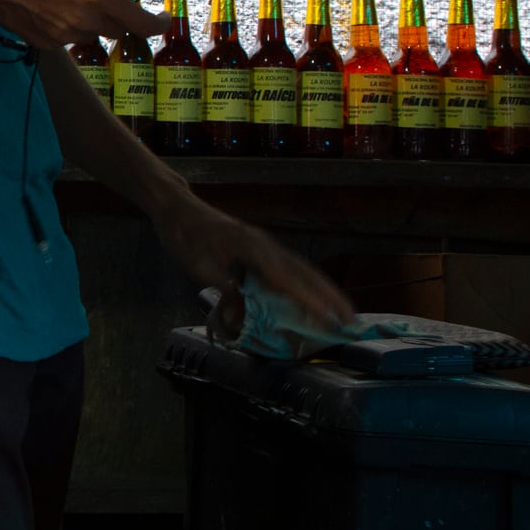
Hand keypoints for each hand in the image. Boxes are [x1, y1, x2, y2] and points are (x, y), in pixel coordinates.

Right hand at [0, 0, 164, 48]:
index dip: (159, 23)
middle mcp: (84, 22)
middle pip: (119, 30)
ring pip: (93, 34)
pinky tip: (51, 7)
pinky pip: (70, 38)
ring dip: (93, 20)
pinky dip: (70, 26)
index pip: (143, 25)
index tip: (162, 16)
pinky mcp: (47, 45)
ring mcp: (64, 37)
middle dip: (120, 16)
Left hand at [154, 196, 354, 329]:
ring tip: (343, 311)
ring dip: (324, 290)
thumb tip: (245, 318)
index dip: (312, 301)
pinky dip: (307, 283)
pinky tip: (313, 296)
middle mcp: (265, 245)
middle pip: (306, 273)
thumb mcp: (197, 266)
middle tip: (353, 321)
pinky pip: (290, 268)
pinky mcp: (259, 247)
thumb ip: (224, 290)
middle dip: (331, 297)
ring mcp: (265, 245)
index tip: (332, 319)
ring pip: (302, 270)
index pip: (289, 280)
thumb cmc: (184, 236)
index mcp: (253, 248)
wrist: (176, 208)